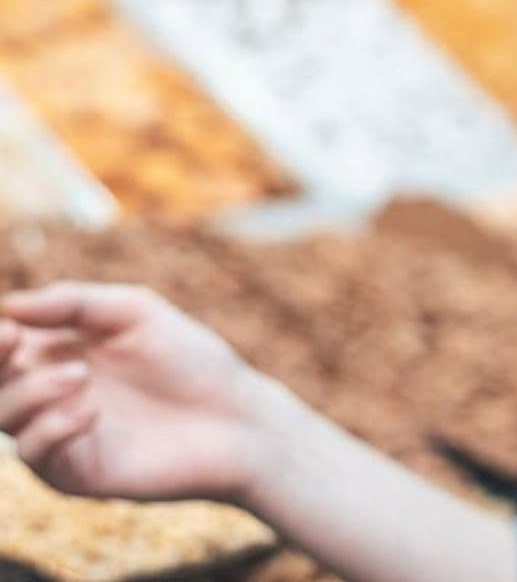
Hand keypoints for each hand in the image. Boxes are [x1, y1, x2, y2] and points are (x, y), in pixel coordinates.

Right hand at [0, 281, 273, 504]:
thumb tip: (10, 305)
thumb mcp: (136, 312)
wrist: (235, 416)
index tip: (8, 327)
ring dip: (30, 392)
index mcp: (63, 351)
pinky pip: (35, 455)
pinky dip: (52, 428)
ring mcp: (62, 434)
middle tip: (12, 342)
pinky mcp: (76, 472)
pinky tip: (91, 410)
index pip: (8, 345)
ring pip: (5, 416)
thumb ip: (75, 303)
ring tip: (80, 376)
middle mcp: (53, 393)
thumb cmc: (191, 360)